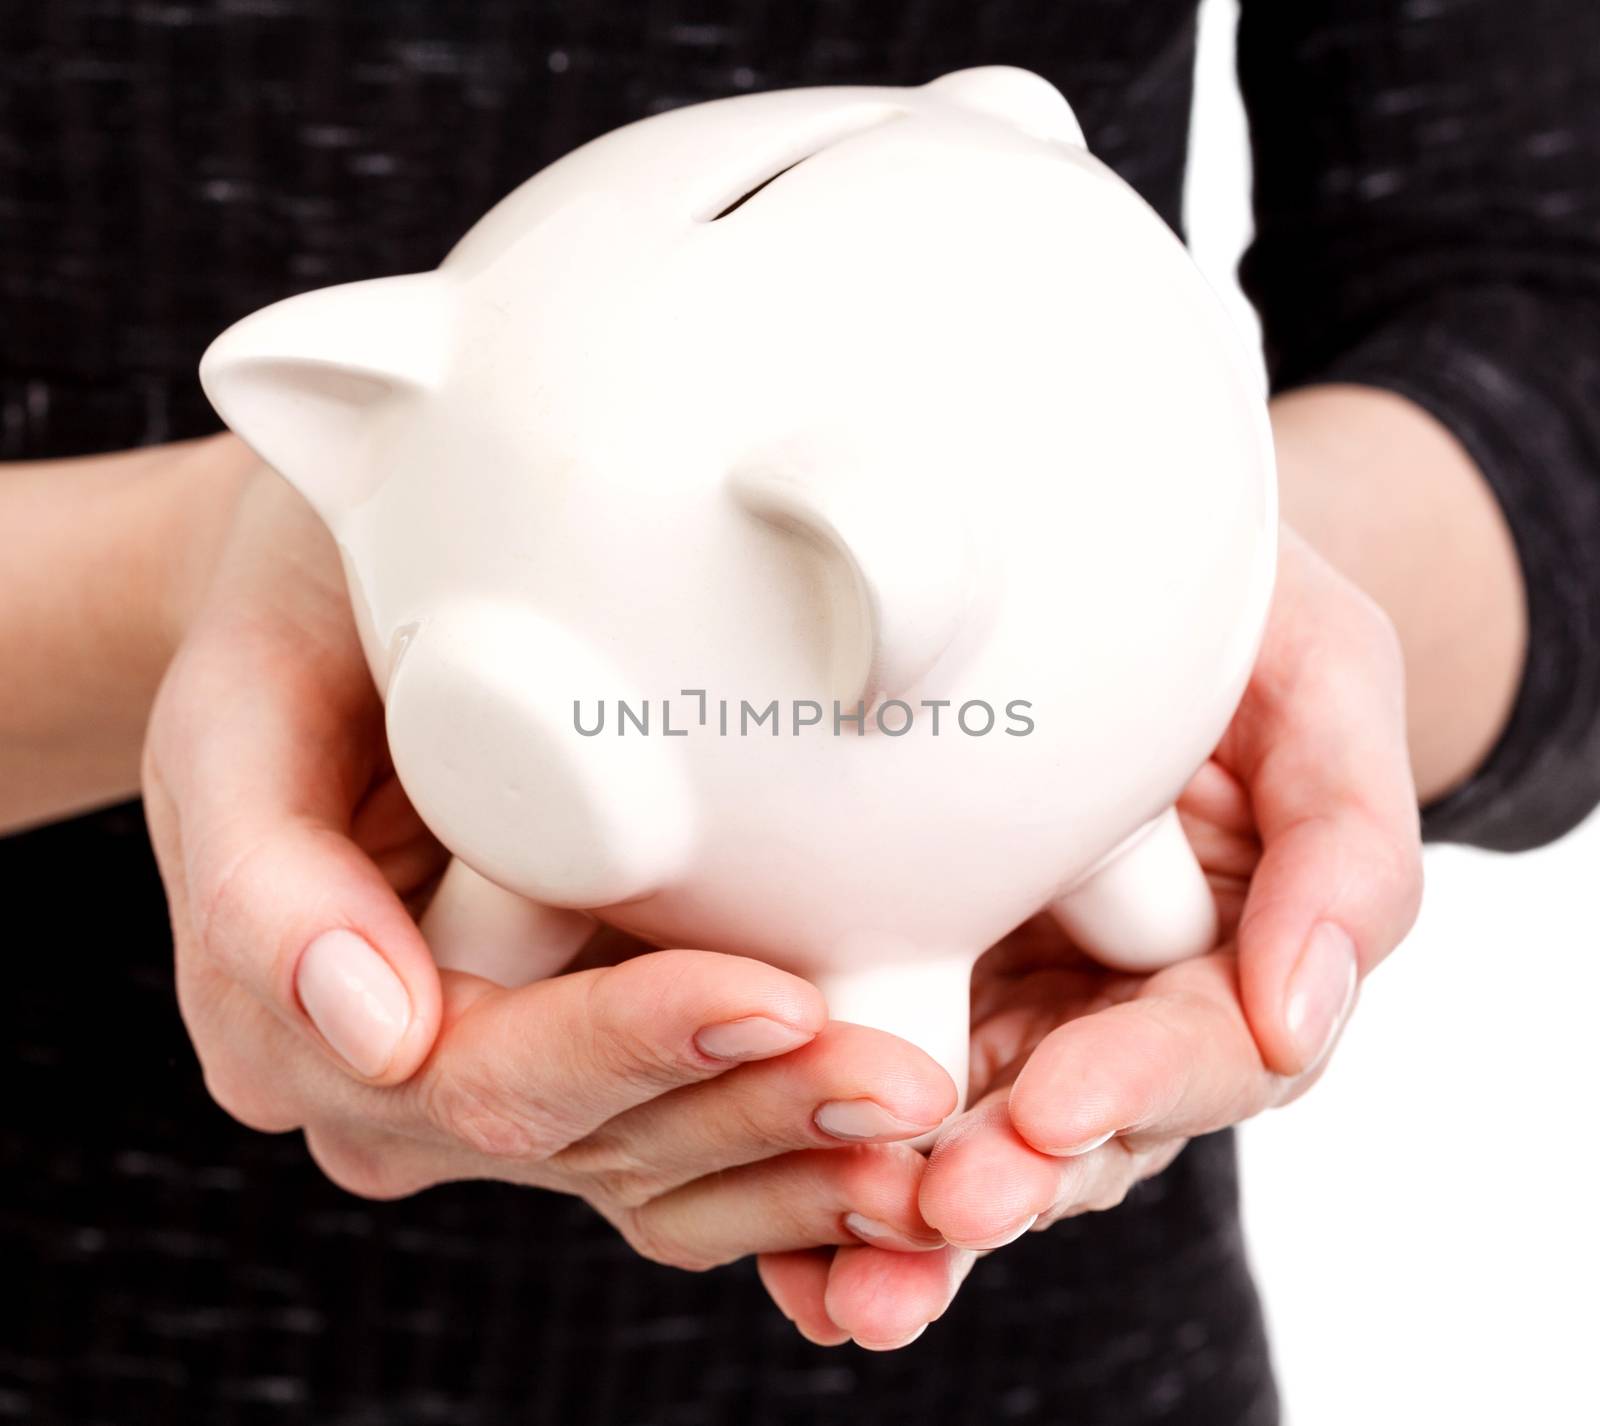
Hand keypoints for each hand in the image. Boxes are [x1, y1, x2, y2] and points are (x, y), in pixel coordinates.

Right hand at [144, 461, 955, 1268]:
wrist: (334, 597)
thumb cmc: (291, 626)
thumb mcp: (238, 705)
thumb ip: (260, 872)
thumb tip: (373, 1027)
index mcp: (302, 1027)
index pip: (480, 1077)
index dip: (631, 1052)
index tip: (775, 1001)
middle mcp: (411, 1086)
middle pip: (594, 1145)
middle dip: (756, 1116)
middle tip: (906, 1081)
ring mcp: (513, 1083)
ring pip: (662, 1171)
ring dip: (802, 1162)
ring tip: (935, 1116)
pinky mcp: (599, 1051)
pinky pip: (698, 1142)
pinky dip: (798, 1159)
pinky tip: (903, 1148)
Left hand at [758, 525, 1424, 1347]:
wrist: (1102, 572)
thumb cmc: (1237, 628)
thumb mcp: (1322, 687)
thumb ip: (1345, 843)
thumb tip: (1299, 1016)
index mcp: (1231, 956)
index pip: (1202, 1053)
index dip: (1140, 1088)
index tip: (1058, 1112)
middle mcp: (1119, 1004)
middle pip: (1077, 1130)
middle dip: (1013, 1175)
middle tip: (945, 1204)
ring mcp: (1010, 1001)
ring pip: (970, 1137)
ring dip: (915, 1213)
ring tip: (851, 1274)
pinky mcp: (909, 979)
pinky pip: (873, 1086)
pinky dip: (836, 1175)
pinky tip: (791, 1258)